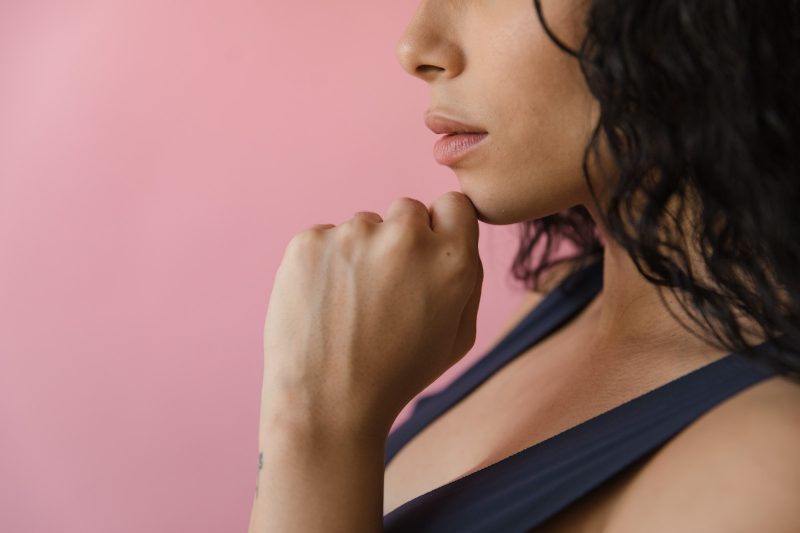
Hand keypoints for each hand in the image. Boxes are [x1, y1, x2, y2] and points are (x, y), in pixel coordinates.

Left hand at [260, 191, 482, 437]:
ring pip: (363, 226)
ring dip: (360, 253)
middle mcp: (405, 237)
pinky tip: (324, 303)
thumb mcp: (458, 336)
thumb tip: (456, 235)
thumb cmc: (397, 374)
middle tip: (384, 288)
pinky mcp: (309, 241)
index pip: (453, 204)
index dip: (440, 229)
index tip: (425, 255)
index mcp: (451, 260)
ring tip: (350, 306)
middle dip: (400, 239)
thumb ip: (467, 277)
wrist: (327, 403)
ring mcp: (352, 234)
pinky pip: (325, 238)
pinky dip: (324, 263)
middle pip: (407, 210)